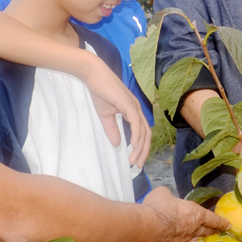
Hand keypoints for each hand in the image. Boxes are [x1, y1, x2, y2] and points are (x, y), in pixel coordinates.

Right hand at [80, 53, 150, 167]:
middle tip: (137, 165)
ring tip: (134, 160)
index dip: (142, 148)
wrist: (94, 75)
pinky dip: (137, 134)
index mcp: (134, 112)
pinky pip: (135, 121)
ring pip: (143, 130)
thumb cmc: (100, 92)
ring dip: (140, 147)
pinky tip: (134, 145)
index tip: (136, 161)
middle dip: (144, 151)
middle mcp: (137, 109)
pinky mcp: (128, 103)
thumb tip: (118, 144)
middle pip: (147, 134)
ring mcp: (134, 106)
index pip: (143, 133)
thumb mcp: (105, 116)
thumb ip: (112, 129)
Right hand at [141, 186, 227, 241]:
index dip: (221, 222)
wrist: (144, 227)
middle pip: (205, 232)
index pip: (213, 219)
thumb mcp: (163, 194)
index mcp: (195, 214)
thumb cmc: (156, 208)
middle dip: (210, 232)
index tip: (228, 225)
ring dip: (191, 240)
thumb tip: (167, 196)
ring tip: (192, 240)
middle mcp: (191, 231)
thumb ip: (169, 195)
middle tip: (214, 232)